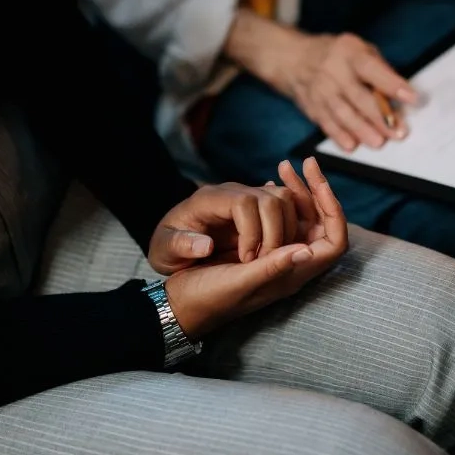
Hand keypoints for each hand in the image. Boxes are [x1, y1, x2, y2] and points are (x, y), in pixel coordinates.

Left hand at [149, 181, 301, 273]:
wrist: (176, 242)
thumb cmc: (169, 248)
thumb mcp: (164, 251)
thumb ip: (180, 246)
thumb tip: (206, 245)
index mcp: (209, 200)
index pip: (245, 203)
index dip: (252, 231)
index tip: (245, 260)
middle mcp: (233, 192)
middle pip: (271, 199)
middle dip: (275, 233)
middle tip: (264, 262)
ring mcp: (249, 195)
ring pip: (284, 199)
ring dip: (287, 230)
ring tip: (271, 257)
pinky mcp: (260, 205)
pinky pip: (287, 206)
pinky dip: (290, 226)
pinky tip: (278, 250)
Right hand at [164, 158, 347, 338]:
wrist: (179, 304)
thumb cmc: (207, 298)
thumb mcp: (239, 283)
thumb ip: (272, 268)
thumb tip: (306, 250)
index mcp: (292, 275)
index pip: (335, 242)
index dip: (333, 211)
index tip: (319, 183)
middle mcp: (290, 262)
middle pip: (321, 223)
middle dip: (316, 192)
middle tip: (307, 163)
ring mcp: (277, 253)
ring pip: (300, 217)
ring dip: (297, 191)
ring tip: (284, 166)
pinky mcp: (261, 244)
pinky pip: (280, 217)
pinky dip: (278, 197)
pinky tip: (270, 180)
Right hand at [224, 11, 417, 151]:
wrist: (293, 59)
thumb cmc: (339, 56)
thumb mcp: (359, 50)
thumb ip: (379, 69)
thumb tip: (401, 96)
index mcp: (349, 52)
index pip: (372, 69)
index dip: (392, 84)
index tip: (412, 98)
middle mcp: (333, 71)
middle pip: (358, 96)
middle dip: (380, 116)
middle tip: (398, 132)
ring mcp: (320, 90)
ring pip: (342, 113)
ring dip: (361, 130)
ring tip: (379, 142)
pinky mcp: (312, 107)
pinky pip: (326, 123)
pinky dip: (339, 135)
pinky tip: (352, 145)